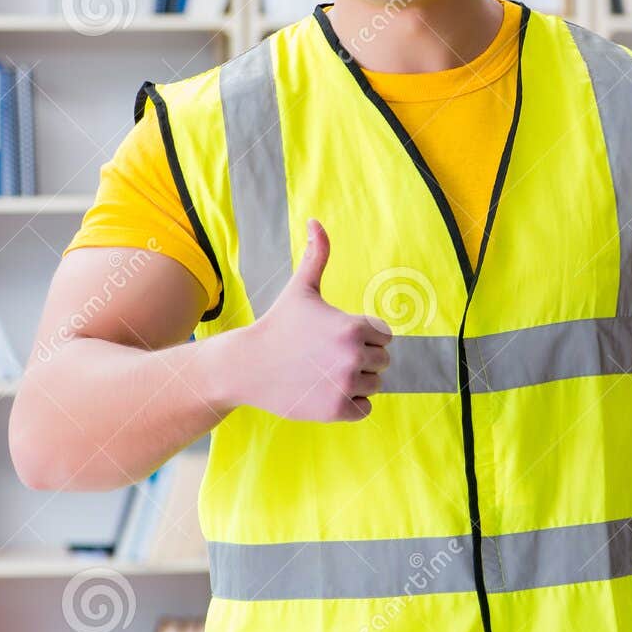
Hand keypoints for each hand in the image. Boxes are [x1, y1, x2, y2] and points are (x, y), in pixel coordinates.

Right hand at [221, 218, 392, 420]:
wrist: (247, 366)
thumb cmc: (279, 325)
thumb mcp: (301, 289)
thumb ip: (316, 255)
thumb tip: (315, 221)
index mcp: (355, 327)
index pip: (385, 335)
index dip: (363, 335)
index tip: (334, 336)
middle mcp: (354, 356)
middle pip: (382, 361)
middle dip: (361, 358)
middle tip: (326, 357)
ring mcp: (346, 386)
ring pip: (375, 385)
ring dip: (356, 381)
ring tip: (324, 373)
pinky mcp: (337, 410)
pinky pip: (365, 409)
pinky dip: (350, 404)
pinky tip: (325, 391)